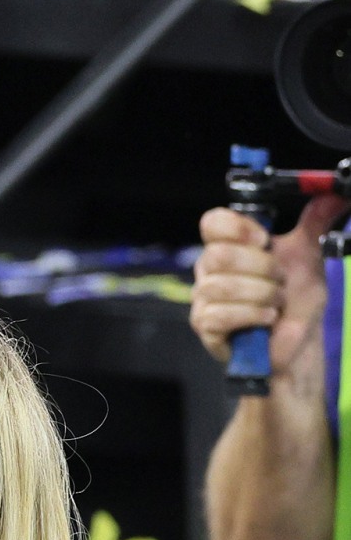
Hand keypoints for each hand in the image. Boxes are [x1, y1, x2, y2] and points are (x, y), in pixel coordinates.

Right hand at [190, 194, 344, 376]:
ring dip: (263, 295)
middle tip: (279, 281)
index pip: (212, 222)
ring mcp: (204, 298)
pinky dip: (253, 315)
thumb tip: (334, 194)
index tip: (264, 240)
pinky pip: (222, 314)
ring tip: (276, 304)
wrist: (298, 344)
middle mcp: (209, 270)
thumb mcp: (309, 256)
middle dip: (263, 269)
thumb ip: (316, 223)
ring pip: (224, 285)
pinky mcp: (205, 326)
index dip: (239, 228)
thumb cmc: (296, 302)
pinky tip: (267, 319)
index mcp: (228, 247)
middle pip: (220, 254)